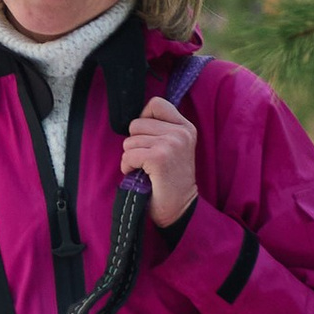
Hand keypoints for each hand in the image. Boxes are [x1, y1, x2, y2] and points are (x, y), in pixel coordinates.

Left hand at [118, 92, 198, 230]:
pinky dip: (128, 167)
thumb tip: (135, 119)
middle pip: (136, 123)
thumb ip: (160, 129)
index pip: (155, 103)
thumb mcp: (173, 147)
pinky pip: (129, 155)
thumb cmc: (170, 179)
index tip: (149, 138)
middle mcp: (181, 133)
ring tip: (146, 170)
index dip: (144, 118)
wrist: (178, 209)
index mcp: (185, 127)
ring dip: (131, 157)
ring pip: (130, 141)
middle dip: (135, 143)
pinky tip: (141, 176)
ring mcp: (171, 144)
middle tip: (148, 160)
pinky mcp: (159, 158)